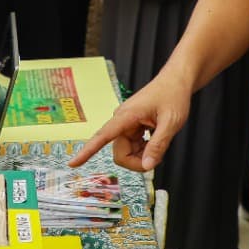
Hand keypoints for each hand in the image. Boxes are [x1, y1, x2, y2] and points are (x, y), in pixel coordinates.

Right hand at [69, 74, 190, 171]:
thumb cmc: (173, 95)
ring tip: (159, 142)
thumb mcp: (171, 123)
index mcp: (126, 116)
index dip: (87, 151)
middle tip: (157, 158)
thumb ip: (158, 146)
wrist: (176, 81)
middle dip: (137, 161)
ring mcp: (127, 125)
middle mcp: (122, 121)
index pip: (102, 136)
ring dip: (143, 155)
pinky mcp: (132, 127)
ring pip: (127, 152)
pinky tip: (155, 139)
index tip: (73, 164)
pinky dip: (145, 150)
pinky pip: (133, 147)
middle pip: (120, 154)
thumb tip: (147, 167)